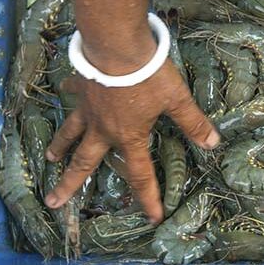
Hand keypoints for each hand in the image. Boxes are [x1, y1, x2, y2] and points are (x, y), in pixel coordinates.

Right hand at [44, 57, 219, 224]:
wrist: (117, 45)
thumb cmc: (148, 75)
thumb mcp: (176, 99)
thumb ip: (193, 122)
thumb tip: (212, 143)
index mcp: (128, 136)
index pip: (140, 175)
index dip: (148, 198)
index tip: (152, 218)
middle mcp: (103, 129)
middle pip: (85, 162)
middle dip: (70, 184)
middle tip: (54, 201)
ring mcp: (89, 108)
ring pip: (71, 132)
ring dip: (61, 146)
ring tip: (51, 158)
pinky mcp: (82, 85)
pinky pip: (73, 93)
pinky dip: (69, 94)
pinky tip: (64, 92)